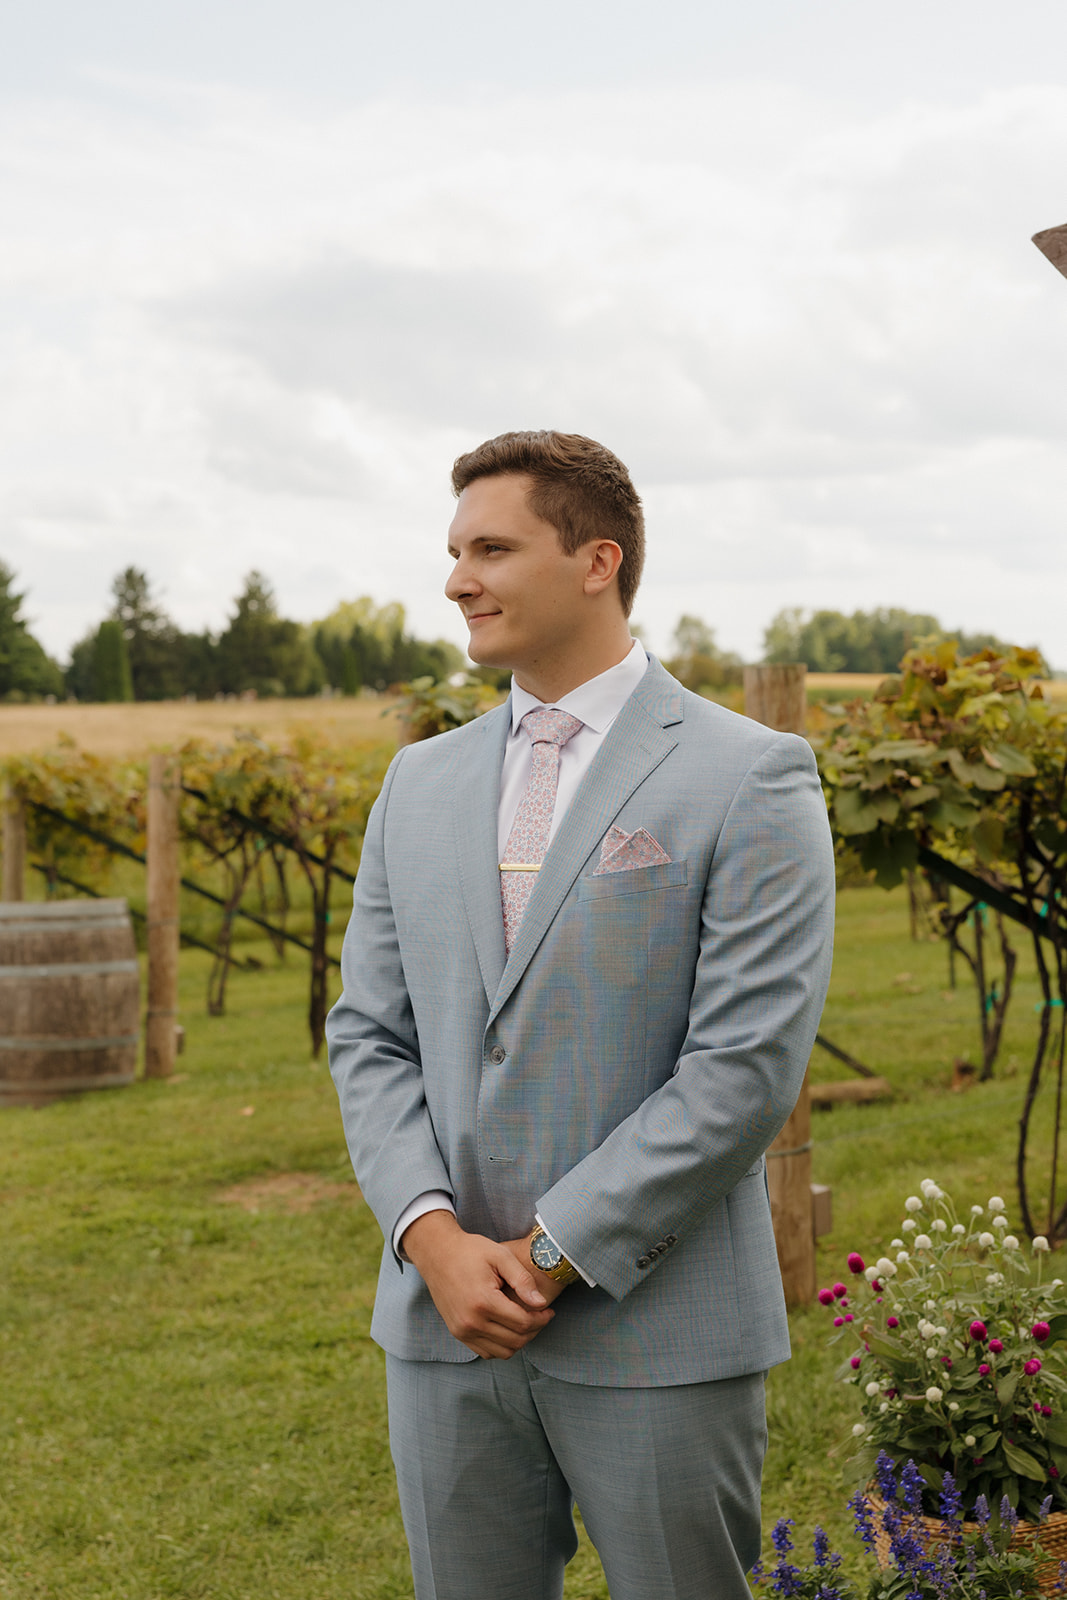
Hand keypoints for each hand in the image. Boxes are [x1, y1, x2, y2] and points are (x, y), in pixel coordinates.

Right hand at [402, 1211, 555, 1359]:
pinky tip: (507, 1327)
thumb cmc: (471, 1251)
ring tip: (526, 1321)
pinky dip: (502, 1345)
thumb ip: (523, 1280)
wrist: (437, 1253)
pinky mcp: (458, 1333)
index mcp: (483, 1301)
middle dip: (535, 1329)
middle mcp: (471, 1322)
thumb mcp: (500, 1256)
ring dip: (520, 1340)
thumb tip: (542, 1303)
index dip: (542, 1319)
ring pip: (503, 1352)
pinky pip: (487, 1352)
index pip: (523, 1323)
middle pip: (516, 1340)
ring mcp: (462, 1331)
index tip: (549, 1309)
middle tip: (541, 1315)